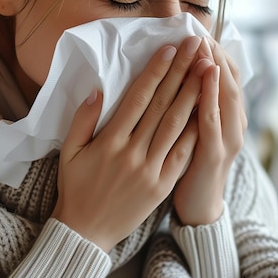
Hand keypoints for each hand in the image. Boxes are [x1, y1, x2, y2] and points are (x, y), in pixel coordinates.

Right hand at [52, 36, 211, 251]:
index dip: (155, 72)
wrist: (86, 231)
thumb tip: (97, 90)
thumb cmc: (75, 188)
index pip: (138, 99)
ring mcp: (151, 170)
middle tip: (195, 46)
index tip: (169, 49)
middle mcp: (133, 153)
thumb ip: (82, 120)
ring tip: (207, 69)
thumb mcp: (69, 152)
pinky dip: (196, 130)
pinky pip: (183, 153)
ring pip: (177, 125)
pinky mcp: (163, 185)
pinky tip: (208, 109)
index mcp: (109, 142)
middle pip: (162, 105)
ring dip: (194, 94)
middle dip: (181, 72)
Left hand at [173, 38, 246, 225]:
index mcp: (223, 114)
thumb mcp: (195, 128)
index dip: (212, 54)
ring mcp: (226, 139)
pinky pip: (211, 125)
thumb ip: (192, 102)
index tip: (197, 33)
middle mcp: (231, 122)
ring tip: (205, 51)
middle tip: (200, 34)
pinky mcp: (214, 156)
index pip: (221, 76)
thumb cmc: (189, 162)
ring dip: (213, 74)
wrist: (199, 204)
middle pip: (225, 82)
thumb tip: (181, 71)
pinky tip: (203, 85)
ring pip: (223, 99)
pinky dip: (208, 102)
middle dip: (213, 57)